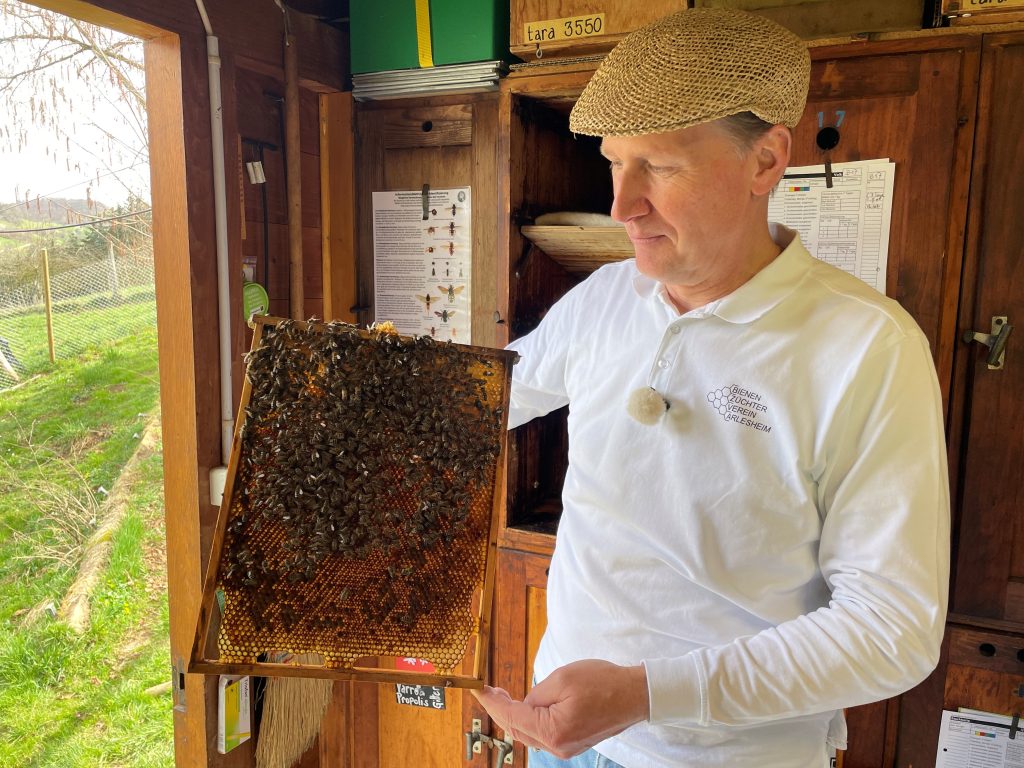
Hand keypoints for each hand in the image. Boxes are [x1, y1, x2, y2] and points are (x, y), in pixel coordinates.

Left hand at [471, 660, 649, 758]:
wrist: (635, 695)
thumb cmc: (602, 683)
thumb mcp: (562, 679)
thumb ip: (536, 695)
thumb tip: (525, 705)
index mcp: (553, 730)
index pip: (511, 717)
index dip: (491, 702)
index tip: (478, 689)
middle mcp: (558, 746)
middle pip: (517, 730)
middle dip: (501, 710)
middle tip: (491, 690)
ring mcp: (566, 747)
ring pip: (530, 733)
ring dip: (516, 716)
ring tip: (505, 696)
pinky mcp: (573, 743)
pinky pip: (544, 734)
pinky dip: (531, 721)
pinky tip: (527, 707)